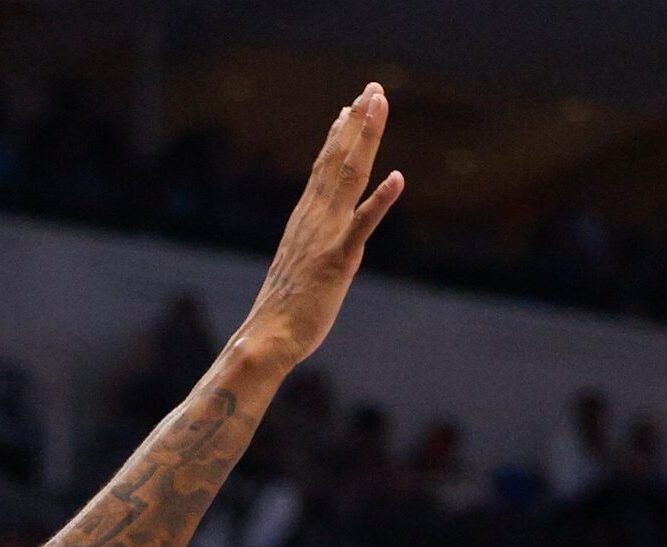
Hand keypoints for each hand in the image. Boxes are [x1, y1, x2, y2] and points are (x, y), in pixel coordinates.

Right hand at [237, 84, 404, 369]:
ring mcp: (326, 236)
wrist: (268, 338)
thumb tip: (327, 246)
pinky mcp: (338, 259)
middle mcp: (314, 218)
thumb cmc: (284, 312)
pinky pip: (362, 225)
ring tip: (378, 106)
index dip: (339, 135)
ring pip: (349, 176)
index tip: (350, 107)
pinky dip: (381, 200)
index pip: (324, 168)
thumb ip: (316, 249)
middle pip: (338, 160)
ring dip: (366, 138)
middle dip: (357, 122)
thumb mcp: (301, 268)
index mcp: (305, 220)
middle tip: (372, 88)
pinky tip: (398, 177)